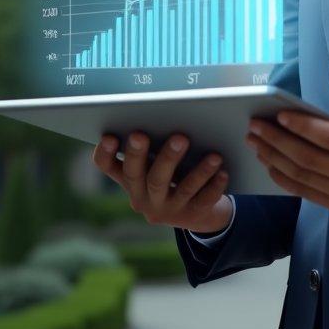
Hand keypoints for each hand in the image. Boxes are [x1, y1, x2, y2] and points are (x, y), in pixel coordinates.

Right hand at [92, 132, 233, 234]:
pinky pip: (204, 200)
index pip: (108, 168)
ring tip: (214, 155)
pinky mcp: (191, 216)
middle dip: (153, 156)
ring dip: (198, 172)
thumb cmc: (173, 175)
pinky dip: (214, 185)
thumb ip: (154, 147)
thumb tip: (163, 113)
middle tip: (165, 135)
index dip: (105, 154)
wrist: (197, 212)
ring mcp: (167, 209)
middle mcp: (143, 198)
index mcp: (131, 180)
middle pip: (144, 177)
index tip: (109, 135)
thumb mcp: (156, 164)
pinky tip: (223, 172)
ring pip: (181, 189)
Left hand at [246, 66, 328, 216]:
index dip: (302, 126)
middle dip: (277, 141)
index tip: (279, 114)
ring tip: (256, 142)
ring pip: (303, 177)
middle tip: (254, 126)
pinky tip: (271, 163)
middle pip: (309, 158)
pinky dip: (284, 179)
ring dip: (274, 158)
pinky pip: (306, 193)